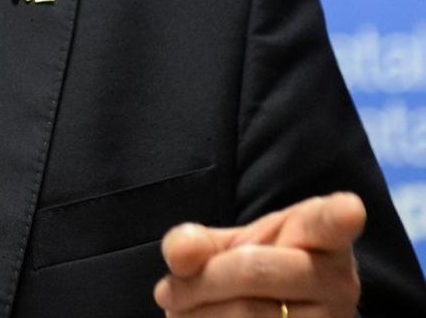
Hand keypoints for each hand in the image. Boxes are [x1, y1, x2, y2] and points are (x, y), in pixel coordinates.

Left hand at [153, 192, 364, 316]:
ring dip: (193, 315)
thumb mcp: (227, 247)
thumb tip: (180, 254)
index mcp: (322, 237)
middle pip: (251, 270)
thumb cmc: (253, 272)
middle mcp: (338, 282)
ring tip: (183, 311)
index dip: (338, 216)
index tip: (349, 209)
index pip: (331, 223)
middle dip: (199, 281)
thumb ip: (196, 242)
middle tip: (167, 292)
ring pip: (244, 316)